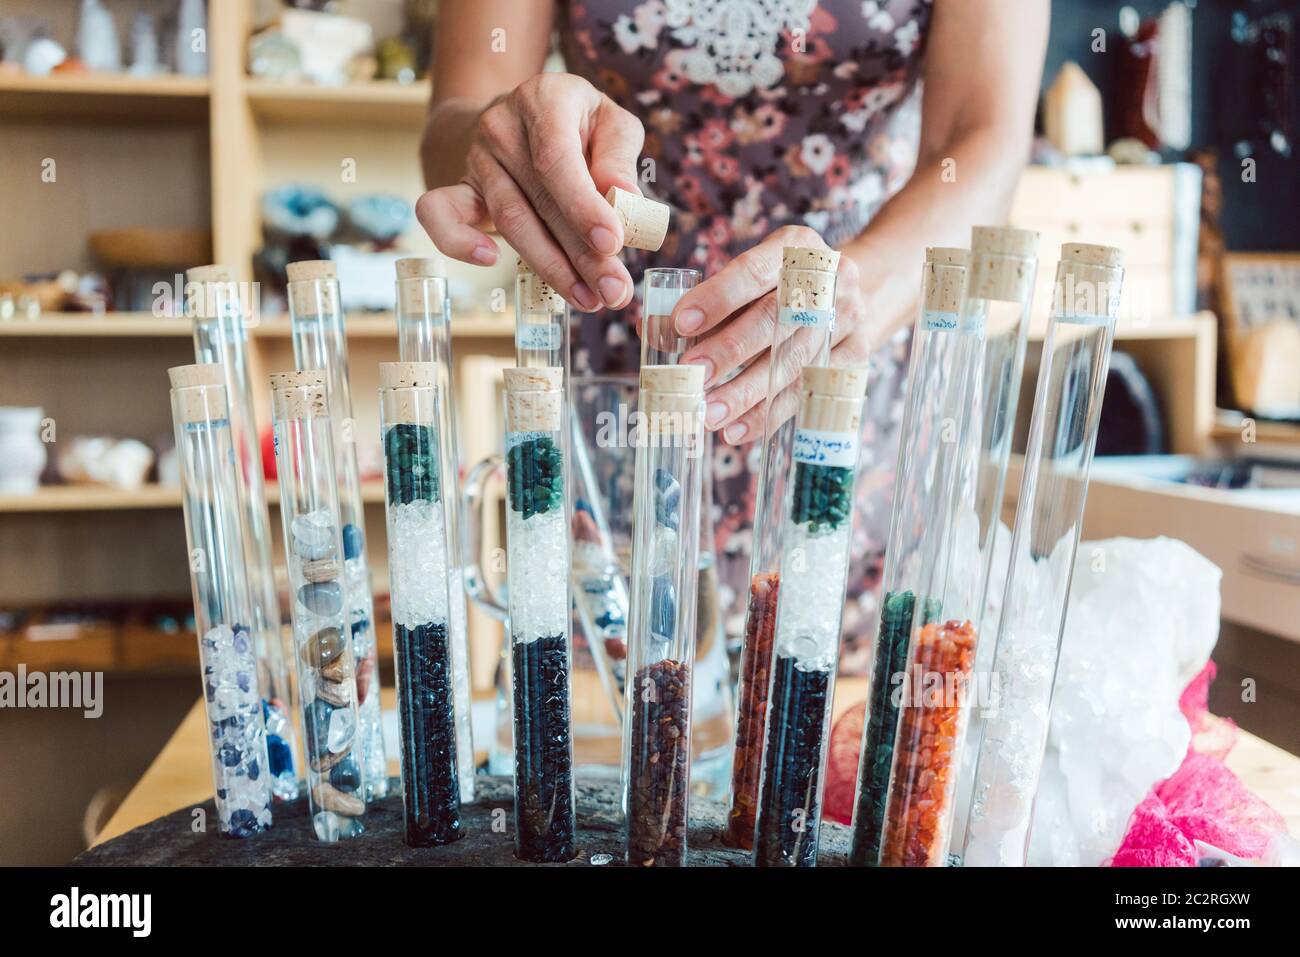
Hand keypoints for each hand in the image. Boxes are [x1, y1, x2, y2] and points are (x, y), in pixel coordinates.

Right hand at [415, 73, 644, 312]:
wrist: (515, 115)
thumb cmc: (576, 125)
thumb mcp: (609, 123)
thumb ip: (618, 157)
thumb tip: (625, 197)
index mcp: (545, 100)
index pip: (558, 159)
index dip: (583, 205)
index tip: (611, 243)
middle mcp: (503, 127)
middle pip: (539, 200)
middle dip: (580, 254)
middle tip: (613, 291)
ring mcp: (477, 159)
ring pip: (510, 220)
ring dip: (550, 266)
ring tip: (587, 298)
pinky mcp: (460, 187)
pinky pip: (440, 214)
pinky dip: (458, 242)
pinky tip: (491, 261)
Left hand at [673, 226, 872, 444]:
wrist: (858, 290)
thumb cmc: (785, 285)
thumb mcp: (755, 277)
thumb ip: (708, 302)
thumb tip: (653, 332)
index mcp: (797, 246)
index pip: (754, 271)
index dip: (717, 298)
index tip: (681, 323)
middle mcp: (829, 278)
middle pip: (775, 319)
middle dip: (729, 350)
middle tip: (693, 375)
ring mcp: (848, 317)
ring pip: (792, 362)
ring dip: (746, 393)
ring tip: (709, 414)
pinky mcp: (857, 354)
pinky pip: (808, 392)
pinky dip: (769, 415)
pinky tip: (736, 430)